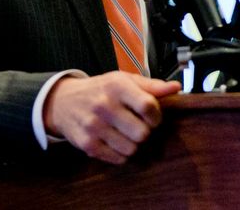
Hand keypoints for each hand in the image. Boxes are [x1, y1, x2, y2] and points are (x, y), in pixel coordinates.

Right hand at [43, 72, 181, 163]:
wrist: (63, 102)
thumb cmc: (100, 90)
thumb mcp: (124, 80)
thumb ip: (151, 86)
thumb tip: (176, 87)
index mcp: (117, 86)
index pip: (148, 106)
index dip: (157, 115)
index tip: (153, 116)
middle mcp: (104, 105)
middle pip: (142, 132)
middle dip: (145, 131)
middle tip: (138, 125)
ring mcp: (94, 126)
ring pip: (132, 148)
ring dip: (133, 144)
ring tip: (125, 133)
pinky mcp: (88, 144)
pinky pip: (118, 159)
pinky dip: (121, 153)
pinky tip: (115, 140)